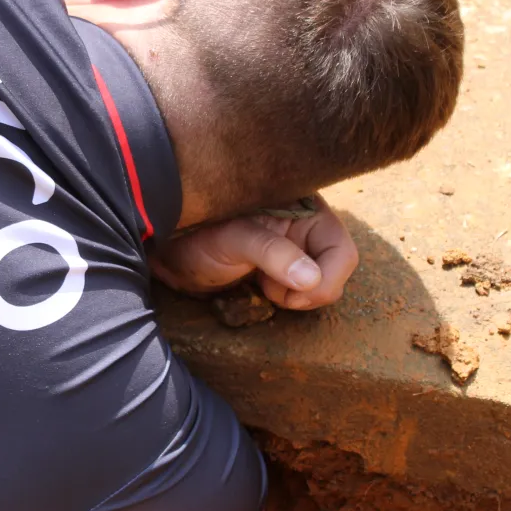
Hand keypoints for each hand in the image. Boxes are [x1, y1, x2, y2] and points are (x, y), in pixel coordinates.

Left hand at [149, 196, 359, 310]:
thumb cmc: (197, 234)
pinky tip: (258, 288)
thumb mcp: (234, 239)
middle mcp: (306, 229)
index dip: (325, 280)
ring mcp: (295, 251)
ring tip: (260, 283)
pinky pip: (301, 295)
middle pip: (336, 272)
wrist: (169, 251)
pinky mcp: (282, 271)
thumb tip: (312, 280)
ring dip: (293, 296)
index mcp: (304, 210)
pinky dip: (285, 299)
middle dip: (307, 291)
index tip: (291, 295)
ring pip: (320, 287)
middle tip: (270, 289)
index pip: (341, 252)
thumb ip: (273, 254)